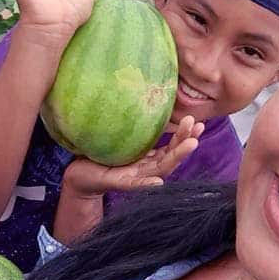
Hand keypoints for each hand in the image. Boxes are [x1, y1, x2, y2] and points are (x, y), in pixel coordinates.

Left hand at [63, 116, 203, 199]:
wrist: (80, 175)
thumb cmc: (100, 154)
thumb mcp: (121, 137)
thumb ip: (135, 126)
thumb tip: (144, 94)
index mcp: (147, 159)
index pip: (171, 147)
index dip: (185, 135)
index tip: (197, 121)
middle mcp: (145, 169)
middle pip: (171, 157)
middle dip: (186, 142)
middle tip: (198, 126)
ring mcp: (134, 178)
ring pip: (160, 169)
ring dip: (177, 157)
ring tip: (190, 144)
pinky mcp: (119, 184)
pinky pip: (135, 185)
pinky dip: (147, 183)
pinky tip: (158, 181)